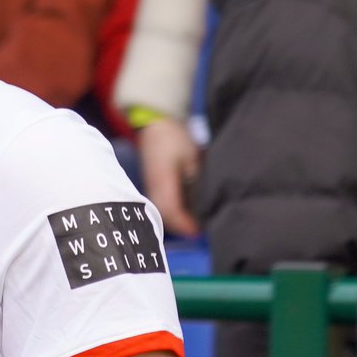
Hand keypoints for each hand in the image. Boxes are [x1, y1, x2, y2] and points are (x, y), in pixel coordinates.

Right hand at [138, 118, 201, 236]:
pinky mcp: (153, 188)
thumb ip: (197, 181)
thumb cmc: (175, 139)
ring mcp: (151, 190)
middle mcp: (153, 190)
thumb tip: (205, 203)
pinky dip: (175, 213)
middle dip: (184, 226)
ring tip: (196, 223)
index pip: (171, 212)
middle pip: (166, 217)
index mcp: (162, 183)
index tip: (200, 230)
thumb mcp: (192, 158)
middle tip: (203, 230)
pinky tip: (187, 212)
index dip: (186, 224)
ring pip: (163, 213)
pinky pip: (163, 206)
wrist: (156, 126)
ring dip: (178, 221)